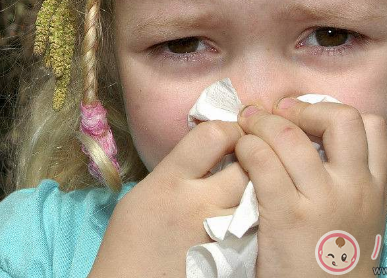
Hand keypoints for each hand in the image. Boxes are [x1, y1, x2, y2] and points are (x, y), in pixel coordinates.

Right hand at [88, 120, 249, 277]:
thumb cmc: (129, 241)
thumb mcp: (143, 194)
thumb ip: (176, 170)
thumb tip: (206, 152)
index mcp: (168, 181)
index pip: (212, 136)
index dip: (228, 129)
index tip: (230, 134)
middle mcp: (196, 203)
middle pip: (245, 166)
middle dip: (251, 157)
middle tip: (249, 158)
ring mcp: (217, 233)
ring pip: (257, 197)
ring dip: (257, 188)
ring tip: (250, 188)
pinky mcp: (231, 257)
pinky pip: (255, 228)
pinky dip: (255, 219)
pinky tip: (247, 218)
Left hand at [234, 98, 386, 277]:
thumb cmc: (332, 261)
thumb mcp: (358, 218)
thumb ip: (347, 182)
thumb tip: (315, 143)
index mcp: (374, 188)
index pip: (371, 126)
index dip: (334, 110)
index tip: (306, 118)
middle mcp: (353, 188)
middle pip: (340, 118)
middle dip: (303, 108)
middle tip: (276, 113)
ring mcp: (321, 200)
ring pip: (290, 136)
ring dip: (262, 123)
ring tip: (247, 126)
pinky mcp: (286, 215)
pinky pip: (262, 161)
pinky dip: (247, 148)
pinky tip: (240, 154)